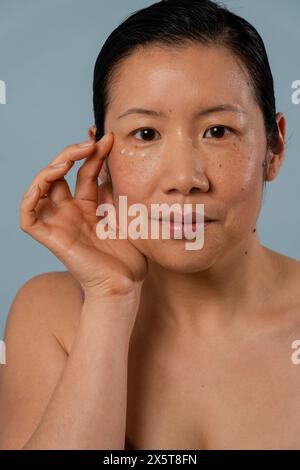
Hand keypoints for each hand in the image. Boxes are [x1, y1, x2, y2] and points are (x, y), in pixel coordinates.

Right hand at [20, 132, 147, 301]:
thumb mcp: (126, 212)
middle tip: (91, 143)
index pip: (84, 172)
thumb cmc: (130, 254)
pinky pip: (28, 216)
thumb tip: (114, 156)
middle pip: (60, 174)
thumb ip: (115, 187)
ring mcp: (60, 223)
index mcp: (89, 206)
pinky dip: (30, 196)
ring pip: (40, 188)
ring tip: (70, 158)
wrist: (126, 283)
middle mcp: (71, 212)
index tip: (108, 138)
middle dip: (72, 154)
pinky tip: (48, 178)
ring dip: (50, 168)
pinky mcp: (51, 237)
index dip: (92, 153)